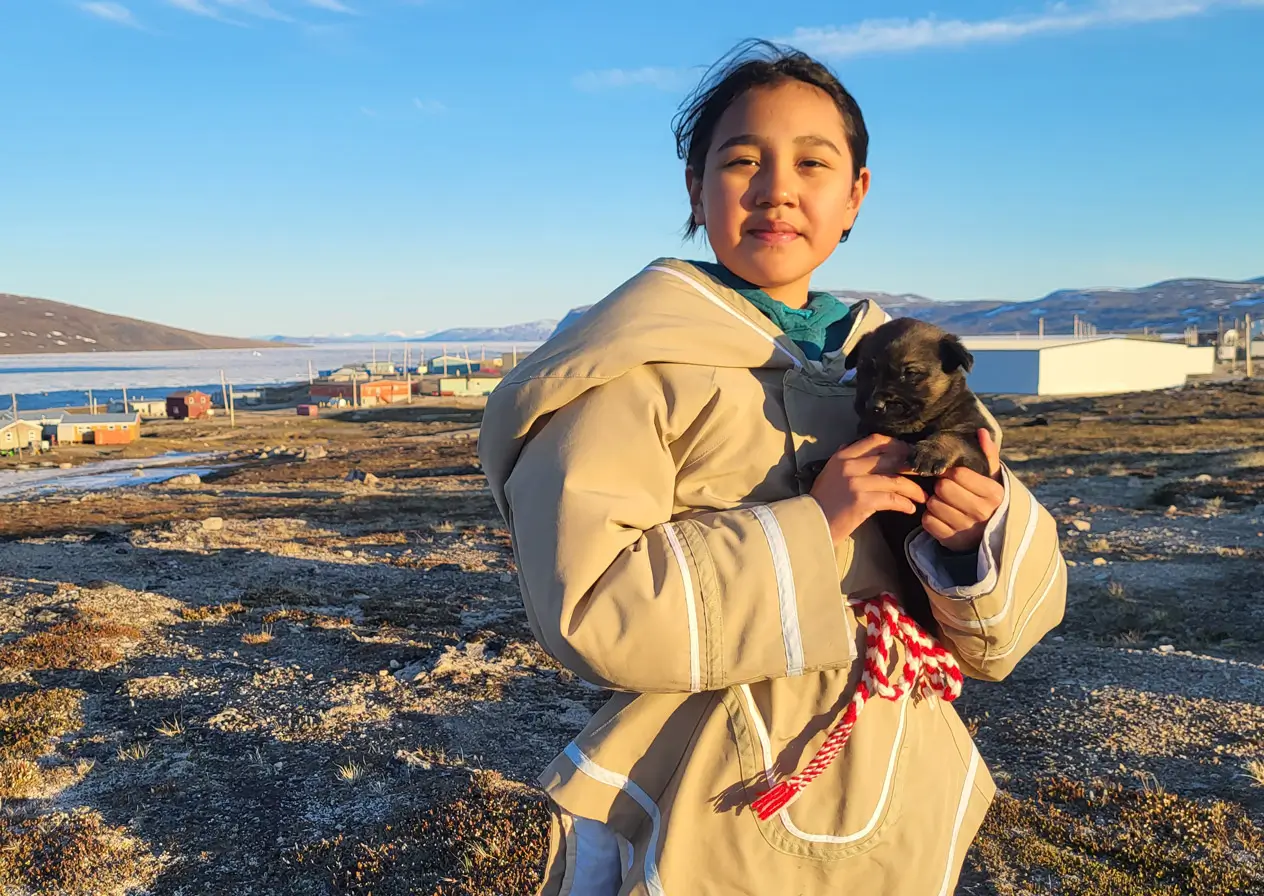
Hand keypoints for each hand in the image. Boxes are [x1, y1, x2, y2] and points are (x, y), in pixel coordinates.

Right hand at [810, 434, 927, 544]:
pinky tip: (910, 509)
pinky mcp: (861, 501)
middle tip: (925, 474)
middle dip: (911, 466)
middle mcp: (849, 465)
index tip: (909, 454)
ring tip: (922, 497)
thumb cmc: (822, 501)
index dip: (897, 445)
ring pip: (895, 480)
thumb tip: (848, 444)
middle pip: (890, 458)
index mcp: (843, 456)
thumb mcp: (829, 473)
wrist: (810, 524)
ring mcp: (855, 482)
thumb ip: (842, 458)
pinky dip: (904, 504)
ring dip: (913, 489)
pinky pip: (892, 499)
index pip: (876, 440)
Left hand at [922, 428, 1004, 551]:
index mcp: (994, 494)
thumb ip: (988, 454)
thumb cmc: (988, 498)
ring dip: (934, 501)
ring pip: (933, 505)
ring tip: (944, 501)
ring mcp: (966, 528)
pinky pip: (928, 522)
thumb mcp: (993, 477)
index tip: (954, 474)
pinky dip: (930, 517)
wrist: (991, 533)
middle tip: (946, 487)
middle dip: (941, 485)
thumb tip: (981, 432)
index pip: (959, 474)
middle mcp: (982, 512)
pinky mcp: (951, 540)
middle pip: (943, 488)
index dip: (951, 471)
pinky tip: (940, 514)